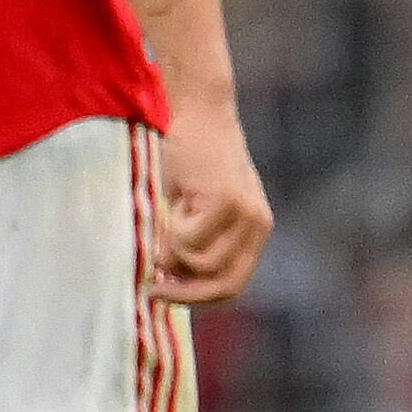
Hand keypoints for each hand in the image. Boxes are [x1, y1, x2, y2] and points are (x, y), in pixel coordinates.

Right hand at [149, 96, 273, 306]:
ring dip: (172, 249)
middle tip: (153, 287)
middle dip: (184, 292)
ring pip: (199, 263)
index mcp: (255, 231)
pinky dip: (170, 227)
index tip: (166, 296)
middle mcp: (258, 225)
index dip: (198, 299)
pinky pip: (188, 239)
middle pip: (221, 284)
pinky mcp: (226, 201)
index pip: (232, 286)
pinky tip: (176, 198)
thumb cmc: (189, 159)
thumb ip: (191, 245)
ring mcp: (245, 215)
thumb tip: (168, 283)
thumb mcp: (193, 209)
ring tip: (169, 215)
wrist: (198, 111)